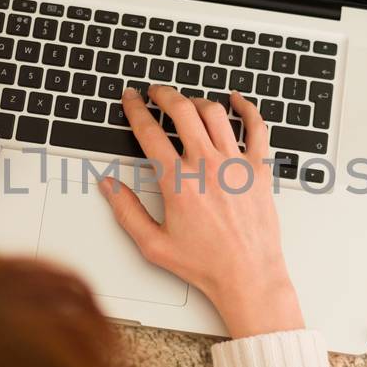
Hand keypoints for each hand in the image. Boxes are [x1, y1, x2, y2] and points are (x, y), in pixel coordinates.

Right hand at [99, 86, 302, 338]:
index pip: (149, 132)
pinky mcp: (259, 169)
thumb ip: (126, 211)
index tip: (131, 99)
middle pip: (182, 111)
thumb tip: (108, 186)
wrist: (247, 275)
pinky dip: (247, 108)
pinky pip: (256, 127)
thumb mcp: (153, 244)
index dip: (135, 110)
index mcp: (178, 182)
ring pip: (215, 114)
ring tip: (187, 102)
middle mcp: (207, 166)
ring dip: (196, 101)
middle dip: (164, 94)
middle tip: (156, 91)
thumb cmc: (205, 264)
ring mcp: (236, 164)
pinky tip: (237, 100)